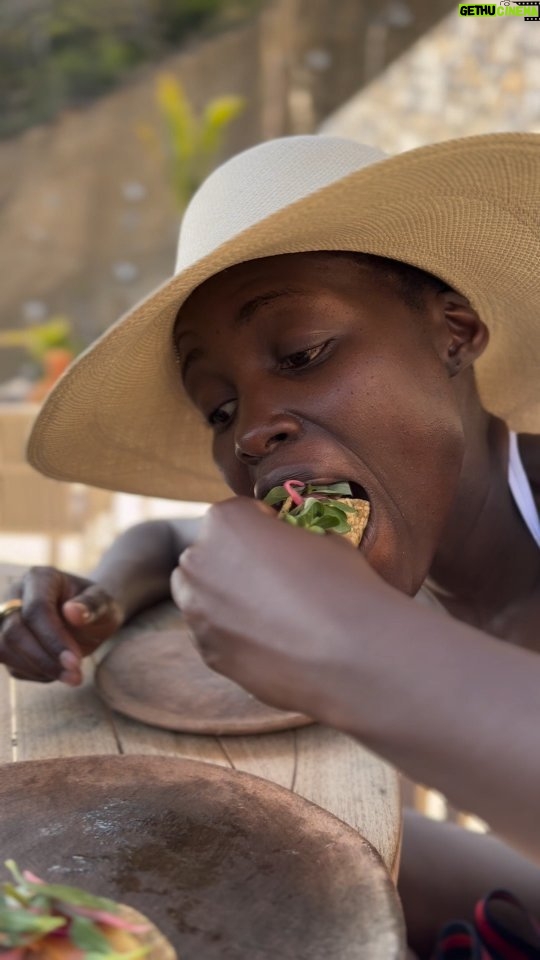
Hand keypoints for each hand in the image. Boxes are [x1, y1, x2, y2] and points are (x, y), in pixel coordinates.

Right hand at [0, 566, 123, 684]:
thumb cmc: (95, 606)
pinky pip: (12, 665)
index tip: (75, 661)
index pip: (36, 609)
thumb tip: (72, 612)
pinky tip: (60, 671)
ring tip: (72, 676)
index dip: (52, 638)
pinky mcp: (5, 643)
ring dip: (38, 669)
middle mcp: (15, 595)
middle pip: (13, 631)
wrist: (85, 617)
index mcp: (39, 578)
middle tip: (76, 676)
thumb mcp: (104, 603)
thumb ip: (92, 605)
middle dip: (44, 658)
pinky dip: (36, 674)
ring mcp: (5, 619)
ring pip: (4, 650)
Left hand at [172, 497, 390, 725]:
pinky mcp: (207, 652)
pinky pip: (215, 634)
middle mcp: (197, 562)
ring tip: (276, 616)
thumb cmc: (343, 586)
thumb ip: (292, 538)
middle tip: (279, 582)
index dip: (267, 527)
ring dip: (231, 599)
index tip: (288, 544)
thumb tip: (292, 549)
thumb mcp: (324, 540)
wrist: (353, 656)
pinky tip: (274, 642)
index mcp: (225, 521)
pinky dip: (236, 635)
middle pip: (212, 554)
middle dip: (239, 562)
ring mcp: (196, 611)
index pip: (240, 515)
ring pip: (206, 597)